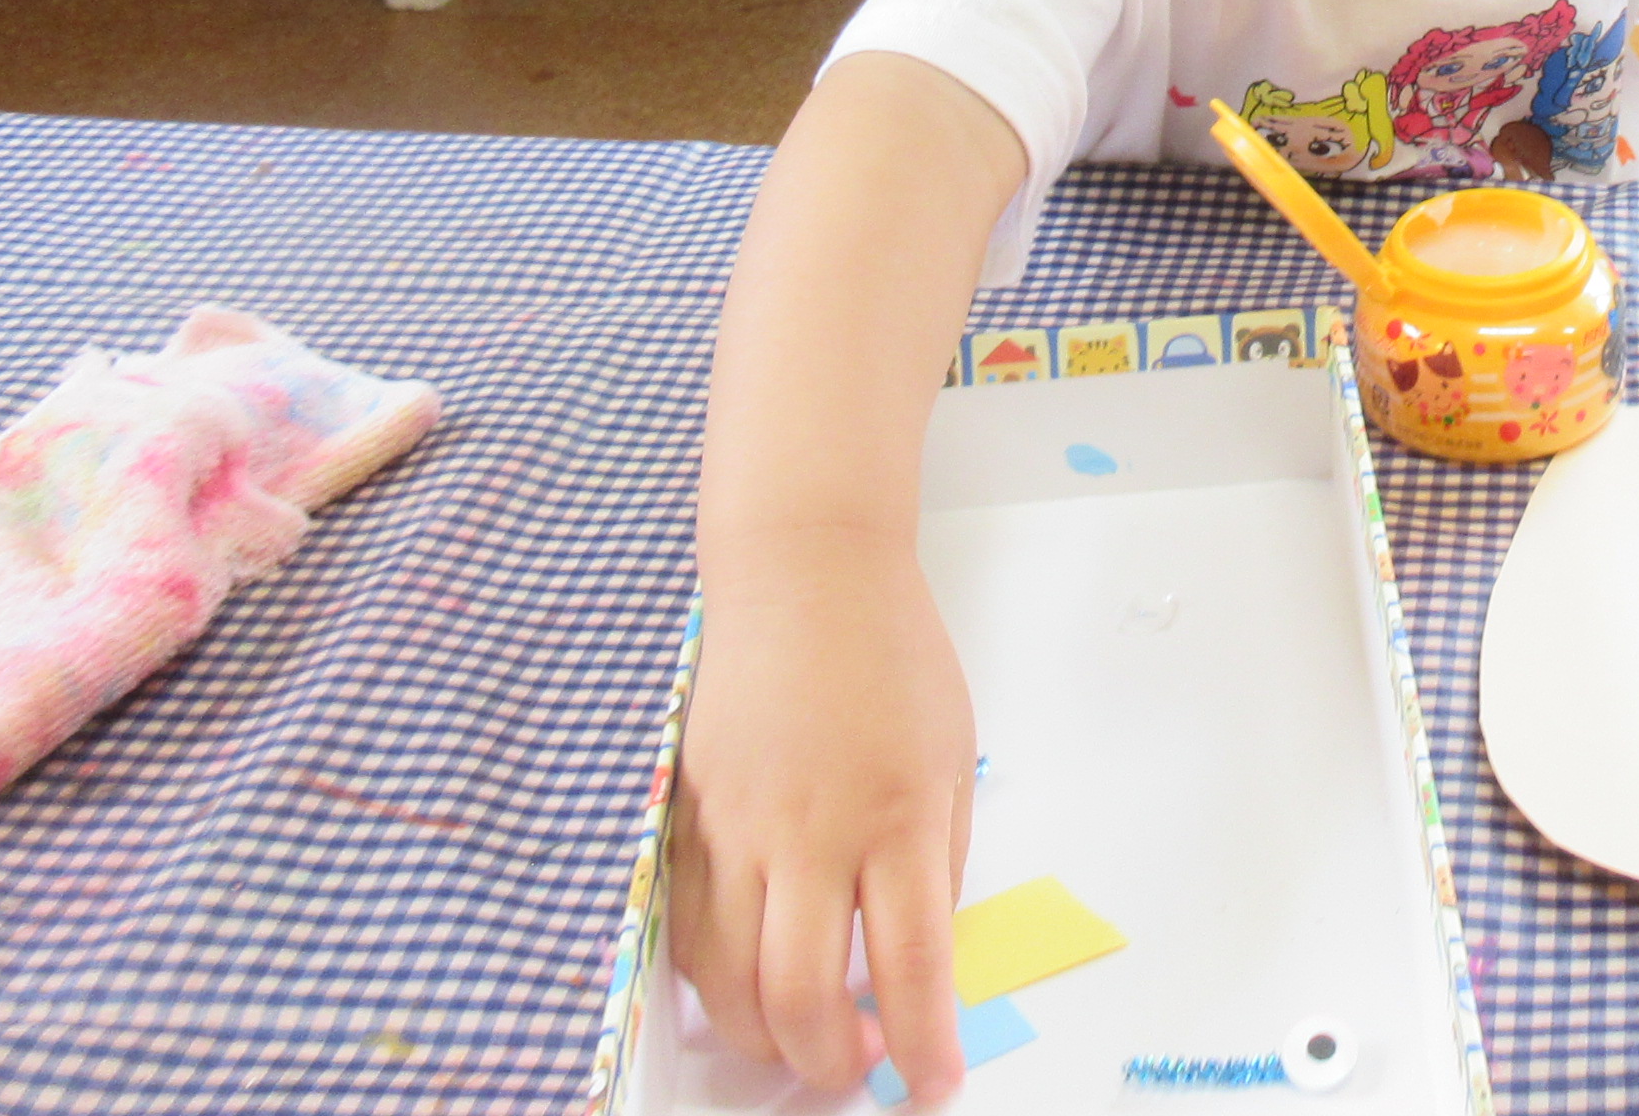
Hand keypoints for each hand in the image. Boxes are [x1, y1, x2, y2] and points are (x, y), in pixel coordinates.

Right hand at [672, 556, 975, 1101]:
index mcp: (896, 813)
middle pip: (799, 994)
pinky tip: (747, 990)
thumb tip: (919, 960)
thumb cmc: (892, 657)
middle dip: (827, 1064)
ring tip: (803, 1045)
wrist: (802, 573)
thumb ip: (937, 861)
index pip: (910, 962)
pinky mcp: (687, 815)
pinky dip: (714, 983)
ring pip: (726, 980)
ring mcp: (736, 825)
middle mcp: (810, 828)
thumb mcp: (951, 755)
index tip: (932, 1086)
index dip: (922, 1043)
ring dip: (763, 1039)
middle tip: (857, 1071)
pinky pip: (687, 931)